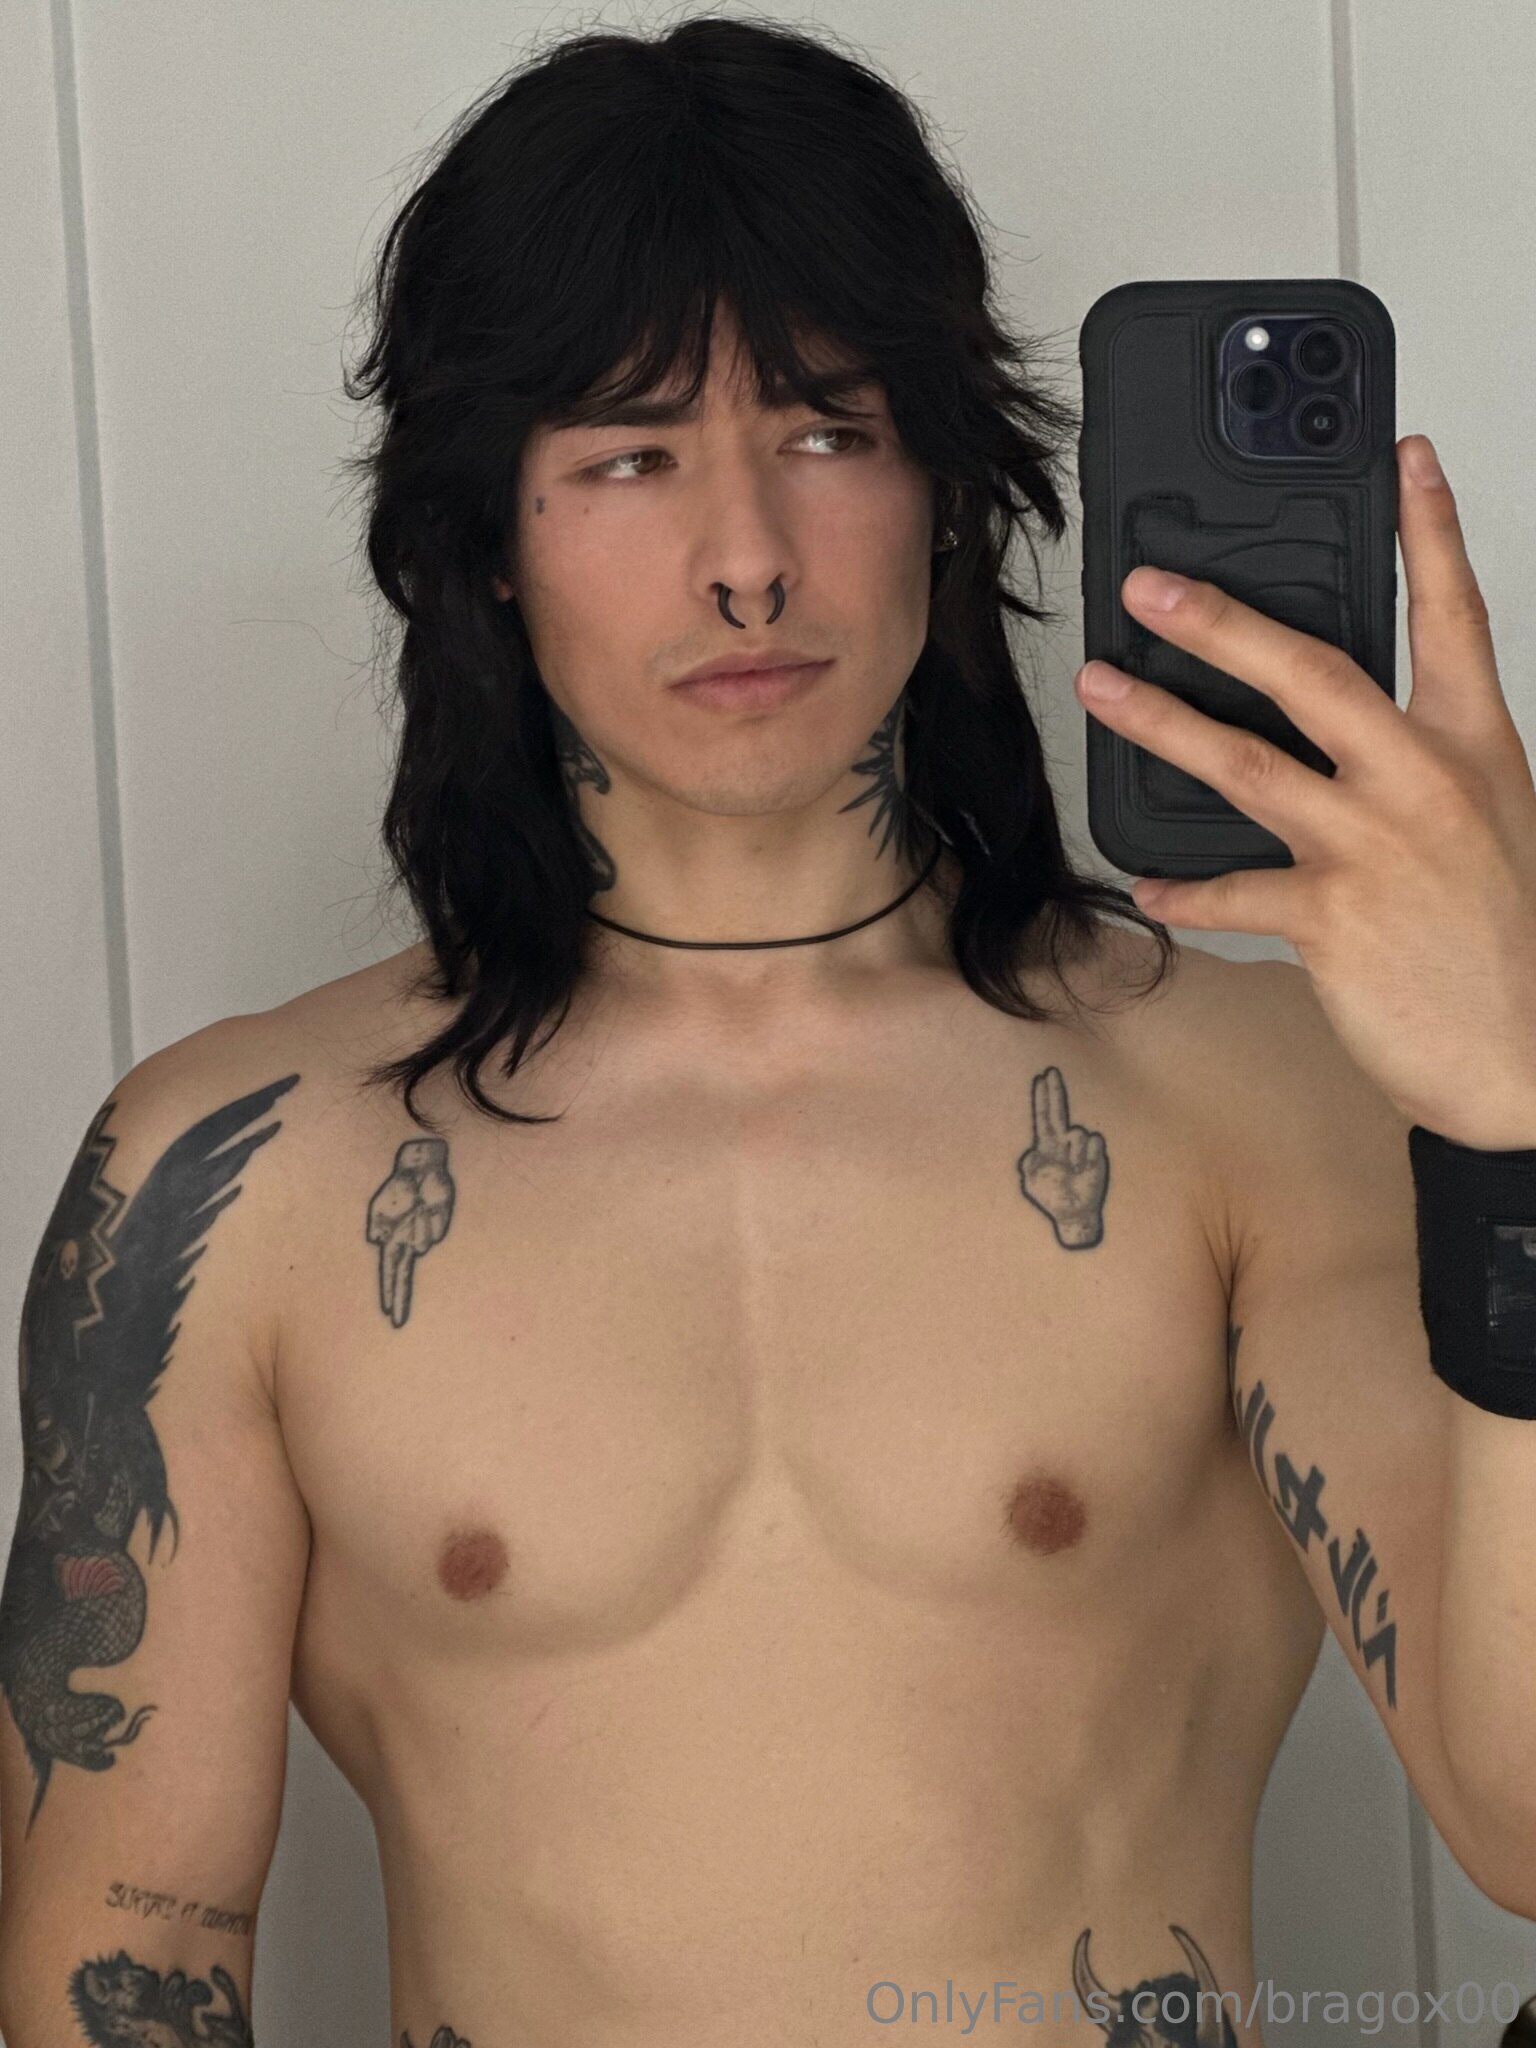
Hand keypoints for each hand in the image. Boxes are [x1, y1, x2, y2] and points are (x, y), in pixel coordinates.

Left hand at [1018, 1065, 1108, 1247]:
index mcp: (1046, 1146)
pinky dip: (1088, 1156)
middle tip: (1051, 1070)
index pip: (1043, 1116)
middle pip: (1059, 1111)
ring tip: (1072, 1172)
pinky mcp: (1097, 1155)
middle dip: (1055, 1091)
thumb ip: (1029, 1166)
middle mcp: (1063, 1142)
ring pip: (1076, 1134)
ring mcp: (1081, 1148)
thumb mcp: (1031, 1182)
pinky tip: (1085, 1170)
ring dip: (1073, 1155)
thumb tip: (1032, 1153)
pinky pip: (1093, 1142)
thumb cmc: (1051, 1198)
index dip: (1042, 1097)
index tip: (1041, 1078)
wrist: (1073, 1215)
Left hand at [1074, 435, 1535, 1149]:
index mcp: (1477, 747)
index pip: (1455, 615)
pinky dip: (1185, 889)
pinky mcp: (1331, 916)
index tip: (1403, 460)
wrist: (1529, 1055)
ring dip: (1162, 722)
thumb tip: (1339, 734)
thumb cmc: (1508, 943)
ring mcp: (1375, 845)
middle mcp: (1424, 781)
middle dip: (1221, 621)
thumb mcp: (1491, 825)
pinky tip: (1148, 887)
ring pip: (1247, 763)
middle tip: (1151, 587)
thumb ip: (1421, 766)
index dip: (1428, 531)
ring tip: (1102, 690)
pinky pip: (1232, 889)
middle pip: (1312, 671)